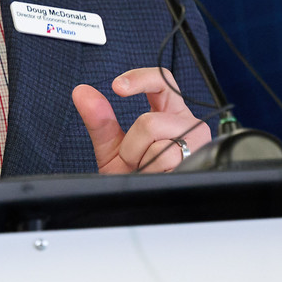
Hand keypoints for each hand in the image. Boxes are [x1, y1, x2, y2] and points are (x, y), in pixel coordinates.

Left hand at [72, 68, 210, 172]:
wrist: (140, 203)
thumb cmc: (133, 174)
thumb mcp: (111, 146)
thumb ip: (98, 120)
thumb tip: (82, 92)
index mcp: (168, 112)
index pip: (162, 81)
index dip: (141, 78)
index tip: (116, 87)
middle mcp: (187, 124)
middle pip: (150, 121)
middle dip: (132, 146)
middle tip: (135, 160)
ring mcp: (196, 142)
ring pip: (157, 142)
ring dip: (142, 161)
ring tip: (147, 170)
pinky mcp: (200, 159)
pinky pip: (167, 160)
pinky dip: (152, 171)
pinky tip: (157, 176)